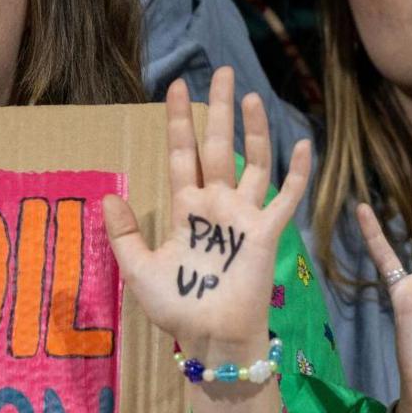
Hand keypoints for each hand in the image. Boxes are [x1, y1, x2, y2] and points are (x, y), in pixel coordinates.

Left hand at [102, 68, 311, 364]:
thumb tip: (109, 195)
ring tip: (251, 96)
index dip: (178, 121)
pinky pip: (286, 197)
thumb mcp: (139, 270)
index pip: (182, 154)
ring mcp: (243, 216)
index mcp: (187, 209)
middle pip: (219, 146)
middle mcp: (217, 204)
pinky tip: (302, 144)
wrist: (210, 339)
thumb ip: (123, 234)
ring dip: (254, 130)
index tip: (175, 87)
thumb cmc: (177, 308)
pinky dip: (297, 172)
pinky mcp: (266, 232)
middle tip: (221, 73)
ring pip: (253, 162)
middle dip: (219, 109)